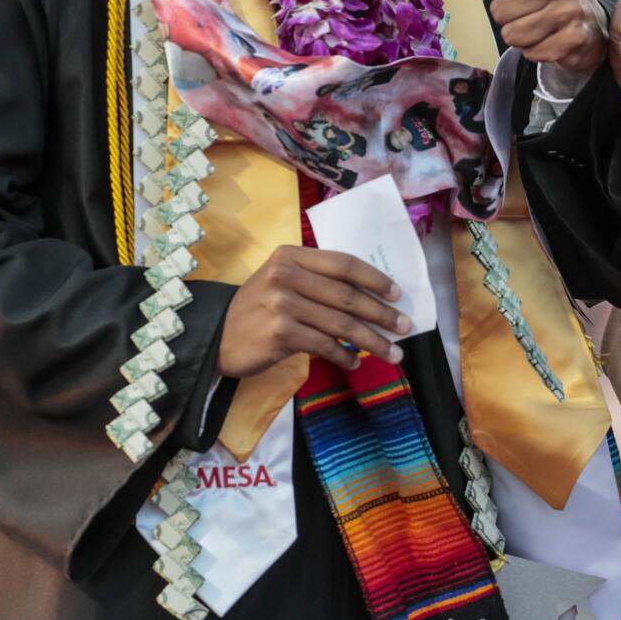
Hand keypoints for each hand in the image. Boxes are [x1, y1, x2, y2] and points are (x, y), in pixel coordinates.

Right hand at [218, 246, 412, 375]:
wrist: (215, 337)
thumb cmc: (256, 310)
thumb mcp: (281, 282)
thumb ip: (317, 282)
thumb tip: (370, 299)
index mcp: (291, 256)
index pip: (343, 263)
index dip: (375, 279)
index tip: (397, 294)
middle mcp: (286, 275)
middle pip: (347, 295)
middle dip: (382, 314)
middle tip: (405, 327)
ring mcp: (282, 303)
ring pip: (341, 324)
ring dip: (372, 341)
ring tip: (393, 353)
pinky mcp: (280, 332)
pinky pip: (325, 345)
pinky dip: (345, 356)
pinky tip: (355, 363)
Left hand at [476, 0, 610, 74]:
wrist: (594, 24)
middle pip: (500, 10)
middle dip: (508, 17)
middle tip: (528, 14)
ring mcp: (572, 10)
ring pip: (512, 34)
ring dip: (520, 36)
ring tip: (537, 28)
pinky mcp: (575, 38)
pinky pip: (530, 52)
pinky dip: (535, 51)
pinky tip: (549, 40)